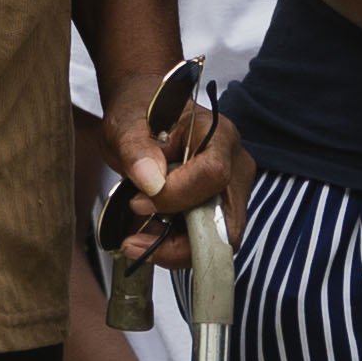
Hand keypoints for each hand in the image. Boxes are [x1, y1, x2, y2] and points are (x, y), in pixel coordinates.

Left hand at [102, 74, 249, 273]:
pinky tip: (147, 235)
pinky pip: (205, 240)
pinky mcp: (218, 209)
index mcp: (219, 134)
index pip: (213, 175)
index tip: (138, 201)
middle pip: (224, 221)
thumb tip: (150, 182)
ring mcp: (231, 190)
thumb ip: (136, 150)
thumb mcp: (126, 125)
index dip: (175, 196)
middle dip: (179, 241)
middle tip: (134, 242)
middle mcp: (235, 164)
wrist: (145, 116)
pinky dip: (174, 246)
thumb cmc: (141, 113)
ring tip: (136, 239)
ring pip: (216, 239)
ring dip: (174, 248)